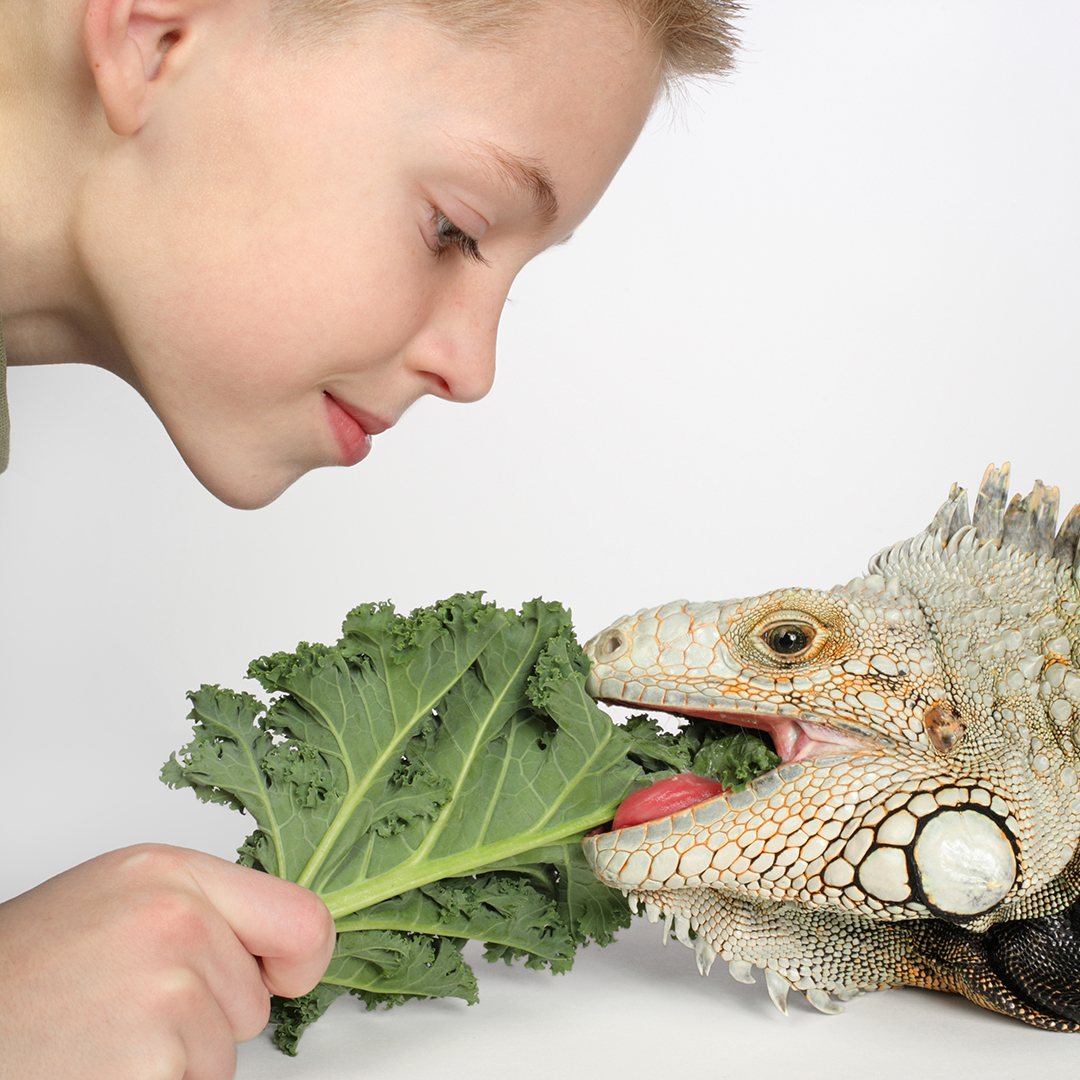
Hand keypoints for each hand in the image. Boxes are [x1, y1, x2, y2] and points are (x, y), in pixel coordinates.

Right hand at [0, 844, 334, 1079]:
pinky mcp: (153, 1061)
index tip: (287, 976)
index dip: (303, 959)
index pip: (302, 917)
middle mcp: (178, 920)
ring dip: (176, 1060)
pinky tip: (98, 1066)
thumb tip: (276, 942)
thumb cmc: (20, 973)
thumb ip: (199, 908)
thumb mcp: (117, 901)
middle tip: (126, 1010)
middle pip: (256, 998)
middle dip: (208, 1019)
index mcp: (170, 873)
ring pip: (224, 1053)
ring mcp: (167, 990)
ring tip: (102, 1036)